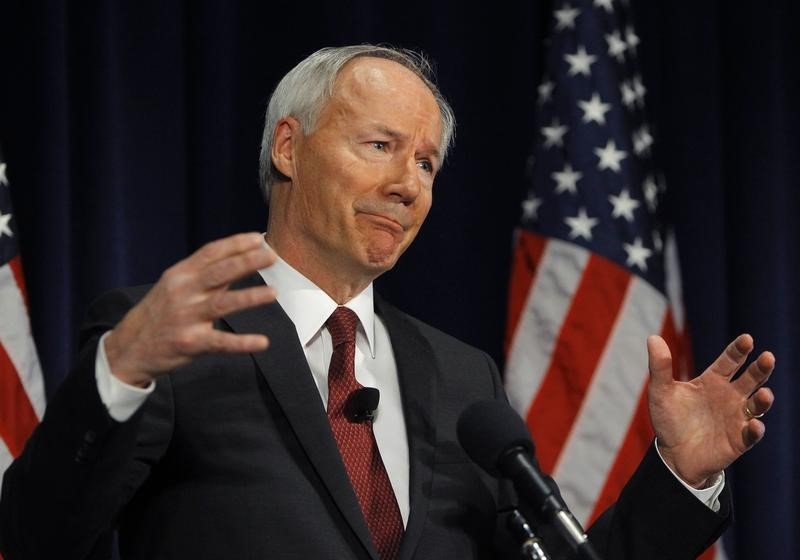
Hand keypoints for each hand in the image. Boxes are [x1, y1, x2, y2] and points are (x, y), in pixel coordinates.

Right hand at [104, 232, 276, 386]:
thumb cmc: (160, 312)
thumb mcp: (176, 286)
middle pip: (219, 273)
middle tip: (271, 256)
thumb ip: (206, 274)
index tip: (258, 239)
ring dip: (249, 297)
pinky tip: (262, 342)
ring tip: (273, 292)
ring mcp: (186, 317)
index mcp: (181, 274)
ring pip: (222, 304)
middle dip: (246, 262)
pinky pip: (221, 342)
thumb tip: (240, 258)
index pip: (211, 253)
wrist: (129, 347)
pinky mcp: (190, 343)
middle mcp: (183, 292)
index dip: (236, 244)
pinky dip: (242, 343)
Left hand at [647, 334, 774, 487]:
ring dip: (763, 400)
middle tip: (768, 357)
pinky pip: (751, 434)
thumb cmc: (669, 420)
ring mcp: (736, 418)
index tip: (747, 339)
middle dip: (760, 368)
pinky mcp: (738, 440)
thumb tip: (653, 337)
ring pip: (756, 405)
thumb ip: (660, 366)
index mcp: (713, 381)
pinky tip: (755, 424)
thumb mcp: (661, 392)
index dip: (739, 350)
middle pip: (751, 378)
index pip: (730, 361)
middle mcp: (729, 396)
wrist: (673, 455)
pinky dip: (755, 429)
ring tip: (765, 393)